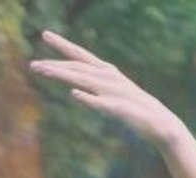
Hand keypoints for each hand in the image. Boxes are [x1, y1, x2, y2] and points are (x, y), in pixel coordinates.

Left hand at [29, 31, 189, 148]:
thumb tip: (74, 90)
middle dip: (55, 65)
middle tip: (32, 65)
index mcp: (107, 73)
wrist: (162, 124)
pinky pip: (103, 104)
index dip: (63, 45)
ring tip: (45, 72)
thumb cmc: (135, 110)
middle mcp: (110, 78)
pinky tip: (75, 95)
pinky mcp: (122, 109)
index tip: (44, 34)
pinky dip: (90, 99)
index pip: (81, 56)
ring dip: (64, 76)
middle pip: (78, 68)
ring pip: (85, 81)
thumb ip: (94, 90)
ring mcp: (115, 93)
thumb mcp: (112, 96)